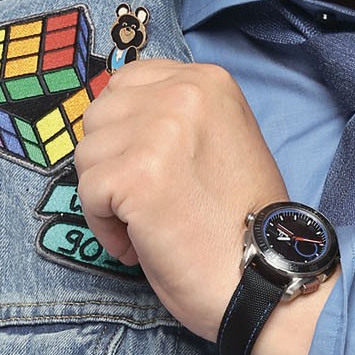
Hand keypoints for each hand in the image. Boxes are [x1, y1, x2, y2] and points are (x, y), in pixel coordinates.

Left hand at [75, 60, 336, 354]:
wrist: (266, 273)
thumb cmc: (242, 221)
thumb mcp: (220, 140)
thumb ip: (176, 118)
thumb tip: (116, 118)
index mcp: (206, 81)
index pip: (126, 83)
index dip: (124, 132)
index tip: (144, 168)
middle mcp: (183, 94)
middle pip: (100, 116)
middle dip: (111, 163)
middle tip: (144, 202)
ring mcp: (158, 131)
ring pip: (87, 155)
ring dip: (106, 197)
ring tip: (145, 225)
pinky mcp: (135, 174)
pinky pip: (87, 193)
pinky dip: (104, 227)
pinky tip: (137, 244)